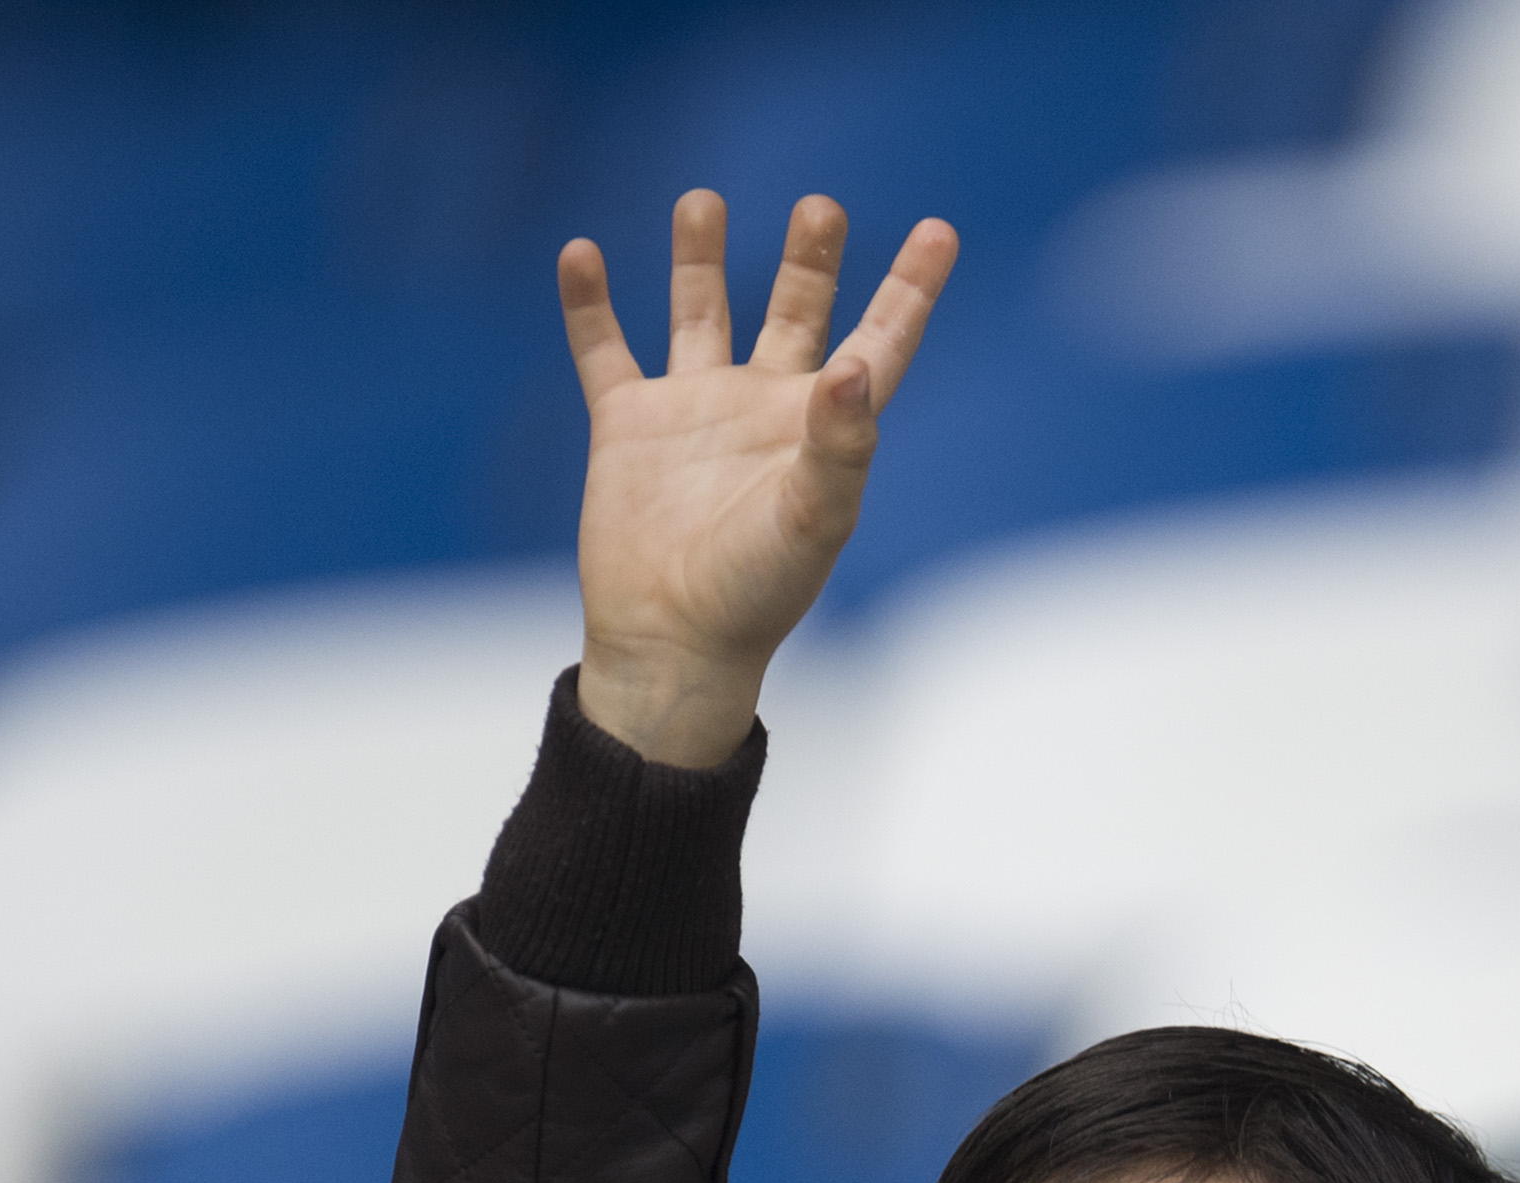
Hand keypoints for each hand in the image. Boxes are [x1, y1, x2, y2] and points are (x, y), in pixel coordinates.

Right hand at [561, 189, 957, 765]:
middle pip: (796, 310)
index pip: (880, 340)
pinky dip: (590, 304)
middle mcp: (763, 408)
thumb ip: (841, 443)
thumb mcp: (814, 520)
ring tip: (703, 201)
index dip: (911, 288)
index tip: (938, 230)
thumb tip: (852, 365)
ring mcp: (693, 412)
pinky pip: (605, 351)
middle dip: (809, 259)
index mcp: (822, 427)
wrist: (671, 645)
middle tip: (820, 207)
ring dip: (700, 257)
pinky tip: (581, 255)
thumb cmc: (755, 595)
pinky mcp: (628, 427)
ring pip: (701, 312)